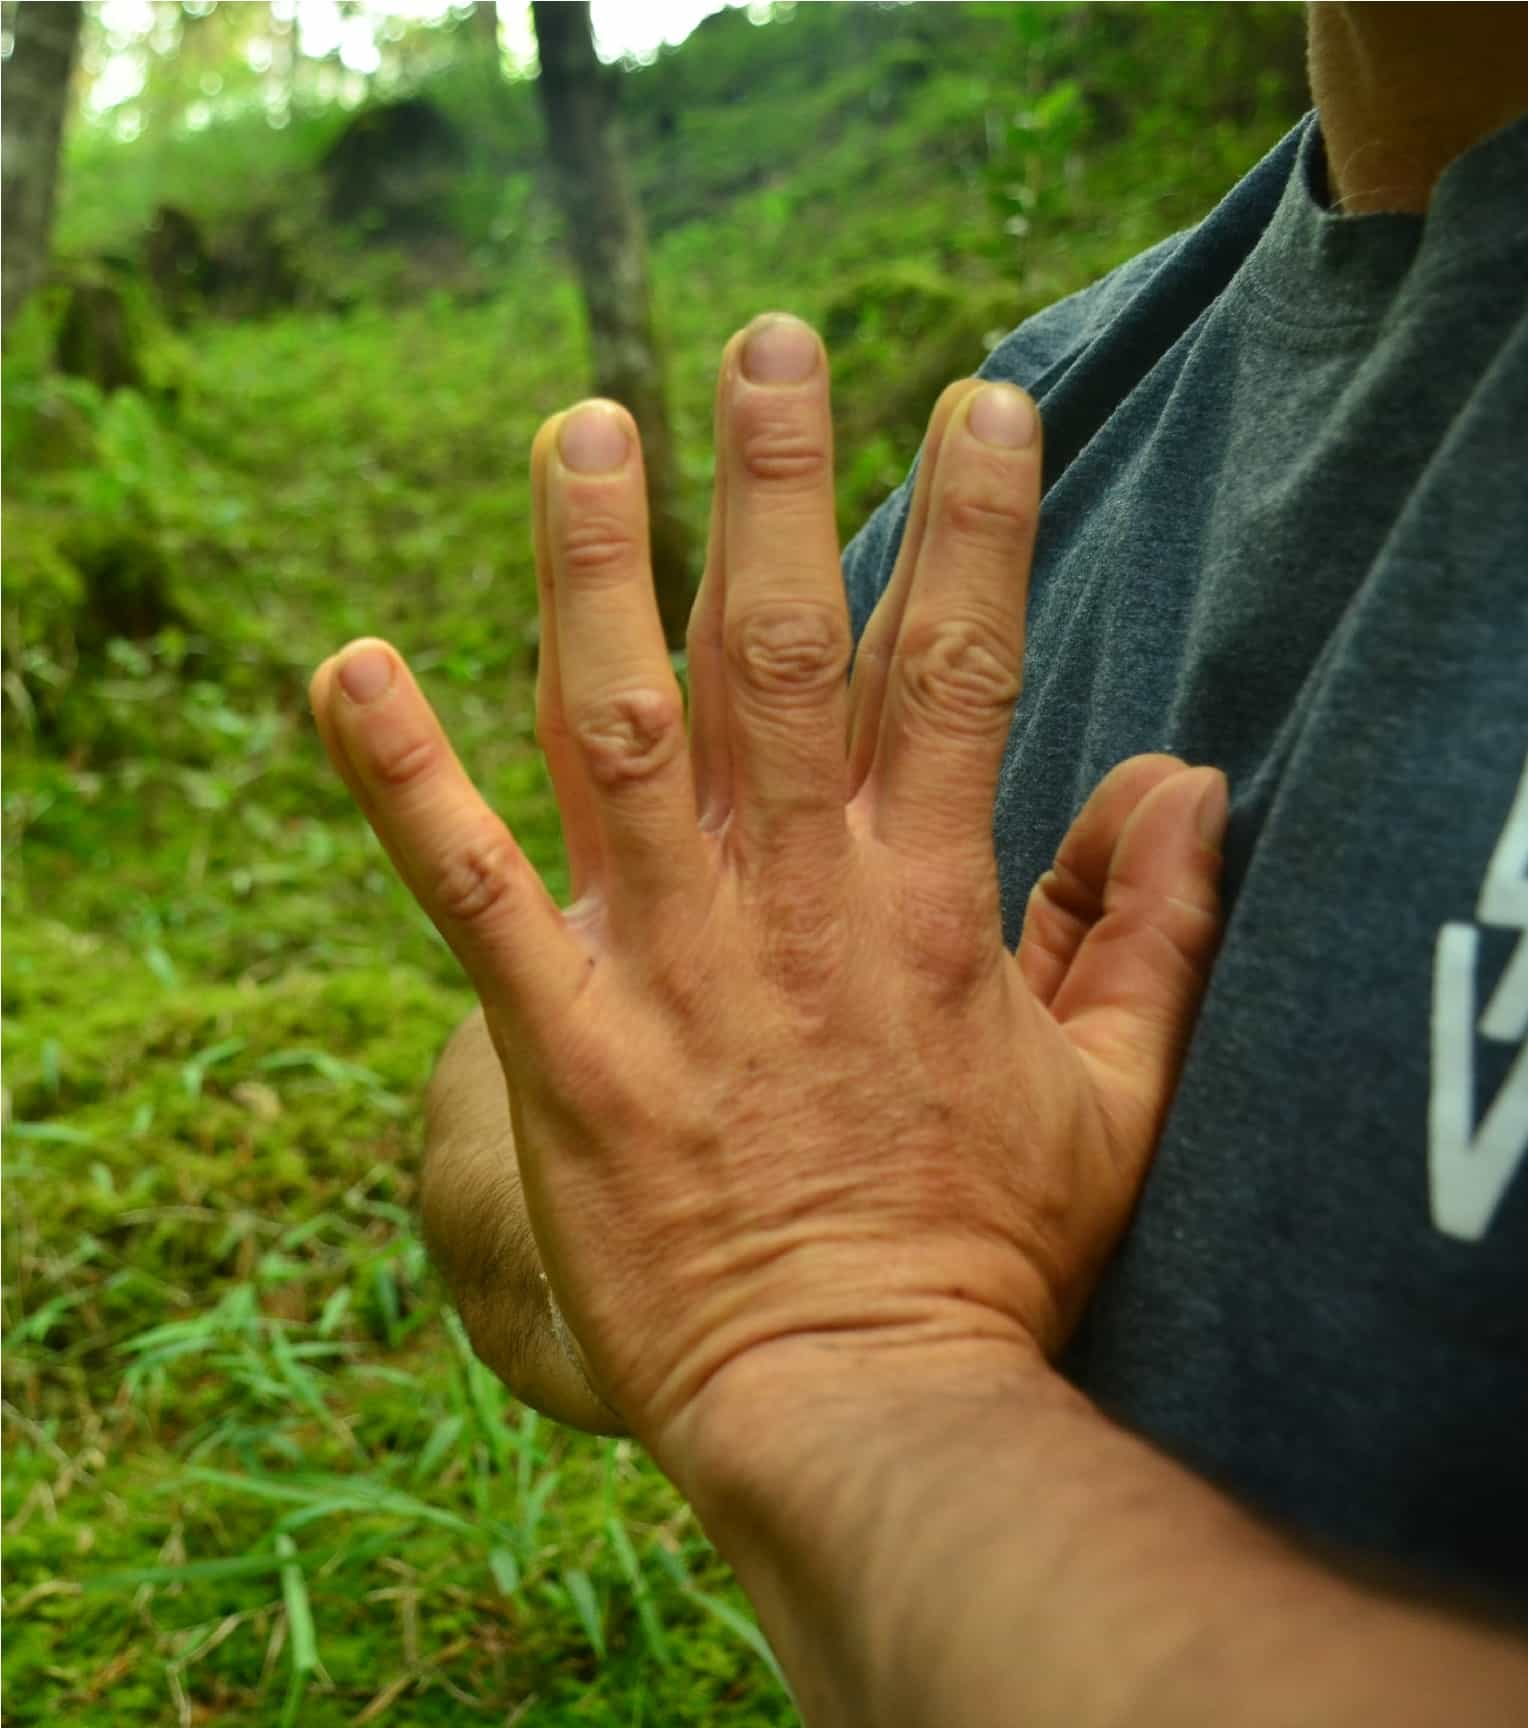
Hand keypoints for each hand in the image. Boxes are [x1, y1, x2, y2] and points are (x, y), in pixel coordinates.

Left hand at [310, 313, 1226, 1488]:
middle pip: (786, 655)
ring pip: (623, 729)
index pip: (962, 670)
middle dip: (779, 489)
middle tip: (765, 343)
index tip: (979, 401)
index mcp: (929, 903)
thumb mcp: (1117, 1096)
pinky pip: (474, 894)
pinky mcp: (569, 1046)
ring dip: (595, 572)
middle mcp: (797, 902)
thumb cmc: (986, 1254)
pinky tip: (344, 669)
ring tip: (580, 428)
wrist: (857, 1405)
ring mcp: (676, 965)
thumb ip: (1155, 931)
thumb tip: (1191, 783)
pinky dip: (404, 783)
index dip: (976, 526)